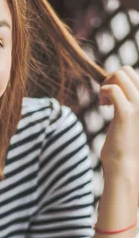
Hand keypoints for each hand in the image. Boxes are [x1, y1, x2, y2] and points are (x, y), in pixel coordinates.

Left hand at [99, 66, 138, 188]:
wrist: (125, 166)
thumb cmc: (125, 145)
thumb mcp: (130, 119)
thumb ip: (128, 103)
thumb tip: (116, 87)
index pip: (134, 75)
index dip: (118, 81)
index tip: (112, 98)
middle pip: (126, 70)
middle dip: (110, 79)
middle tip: (105, 98)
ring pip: (119, 75)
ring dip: (106, 85)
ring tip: (104, 103)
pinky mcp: (126, 113)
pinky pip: (112, 89)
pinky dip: (103, 93)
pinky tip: (103, 106)